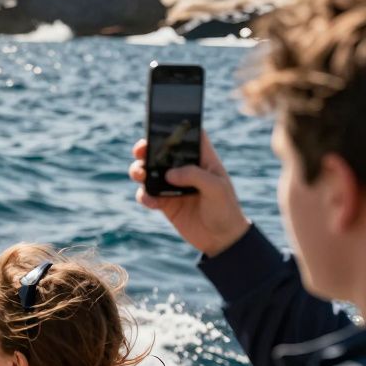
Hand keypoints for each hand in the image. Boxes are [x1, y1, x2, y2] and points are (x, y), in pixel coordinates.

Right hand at [129, 132, 250, 257]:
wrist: (221, 240)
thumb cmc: (226, 210)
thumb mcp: (217, 189)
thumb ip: (194, 176)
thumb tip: (169, 173)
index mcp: (203, 160)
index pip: (191, 137)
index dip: (177, 128)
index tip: (162, 126)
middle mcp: (186, 170)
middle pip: (162, 151)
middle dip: (148, 148)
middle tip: (140, 151)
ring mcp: (173, 186)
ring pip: (150, 171)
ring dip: (140, 171)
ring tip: (140, 175)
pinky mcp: (165, 202)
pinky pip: (147, 194)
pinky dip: (144, 196)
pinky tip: (152, 202)